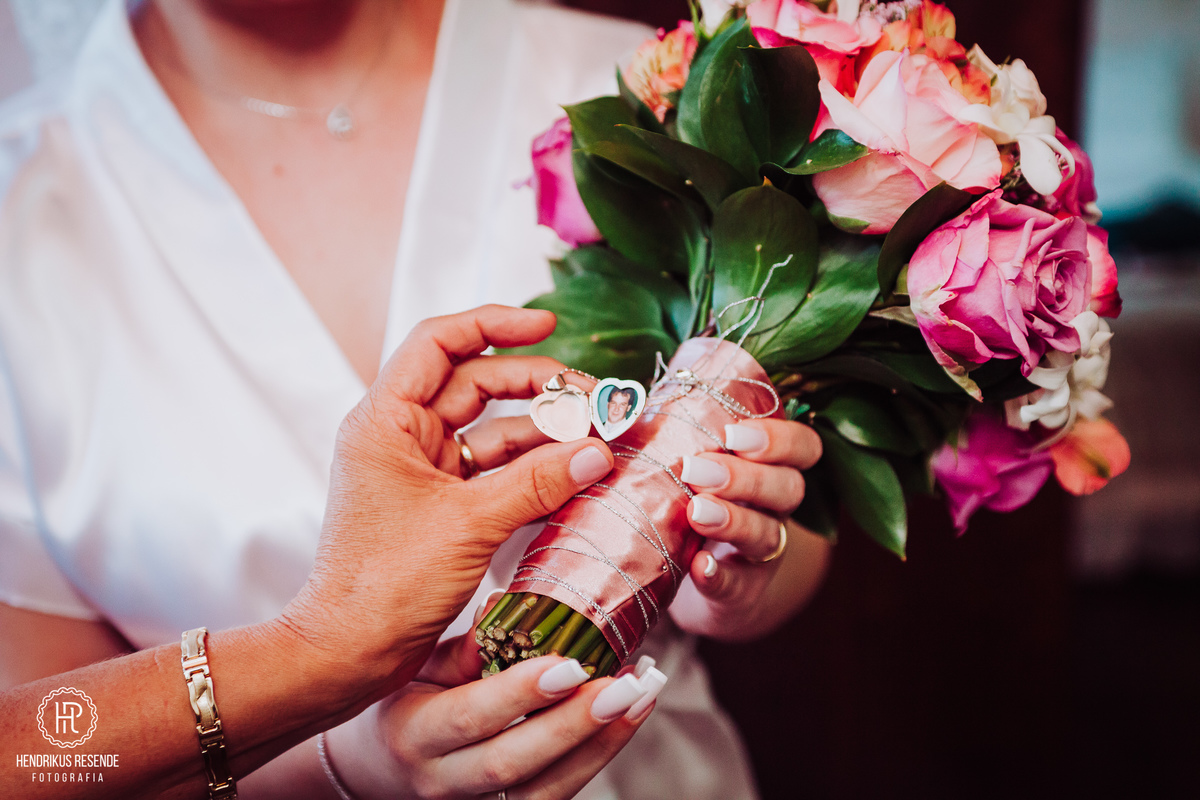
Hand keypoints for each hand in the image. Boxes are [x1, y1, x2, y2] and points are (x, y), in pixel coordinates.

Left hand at [281, 305, 614, 693]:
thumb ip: (537, 483)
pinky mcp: (442, 505)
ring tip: (599, 440)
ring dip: (545, 433)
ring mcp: (423, 471)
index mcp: (386, 420)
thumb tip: (598, 451)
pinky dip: (535, 471)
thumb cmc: (383, 586)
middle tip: (597, 400)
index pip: (441, 342)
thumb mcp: (468, 525)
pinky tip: (575, 474)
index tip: (548, 324)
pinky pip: (497, 472)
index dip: (495, 324)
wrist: (349, 653)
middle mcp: (402, 436)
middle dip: (540, 386)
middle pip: (478, 383)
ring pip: (494, 430)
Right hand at [325, 621, 661, 799]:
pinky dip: (599, 755)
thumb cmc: (406, 705)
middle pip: (513, 761)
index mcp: (414, 731)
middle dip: (574, 723)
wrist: (380, 770)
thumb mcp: (418, 669)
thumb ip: (465, 646)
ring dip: (602, 743)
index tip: (570, 663)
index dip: (521, 693)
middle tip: (624, 685)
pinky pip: (557, 794)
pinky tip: (630, 717)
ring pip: (545, 789)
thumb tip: (505, 606)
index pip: (470, 715)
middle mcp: (443, 780)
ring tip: (642, 695)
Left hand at [669, 419, 827, 638]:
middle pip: (788, 488)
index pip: (802, 447)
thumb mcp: (693, 466)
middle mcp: (775, 509)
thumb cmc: (687, 500)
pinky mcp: (742, 592)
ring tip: (695, 512)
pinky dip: (720, 577)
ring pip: (768, 535)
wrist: (696, 578)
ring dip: (733, 521)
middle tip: (695, 469)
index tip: (733, 433)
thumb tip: (623, 405)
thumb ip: (678, 436)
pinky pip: (739, 585)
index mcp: (769, 467)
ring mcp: (763, 554)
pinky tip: (699, 566)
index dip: (779, 438)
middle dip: (745, 477)